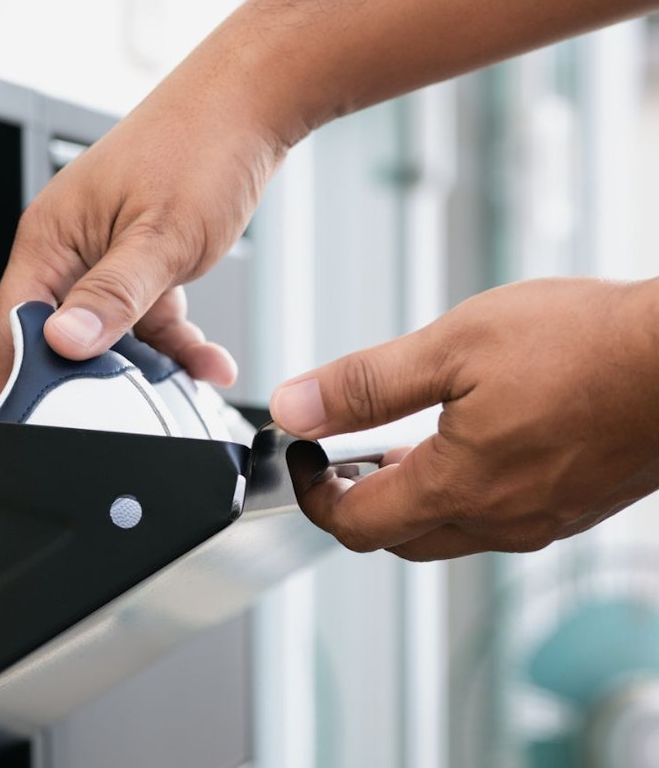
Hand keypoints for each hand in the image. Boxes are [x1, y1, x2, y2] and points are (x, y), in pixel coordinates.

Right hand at [0, 58, 292, 411]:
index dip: (11, 381)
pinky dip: (172, 344)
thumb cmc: (200, 145)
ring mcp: (102, 254)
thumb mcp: (159, 237)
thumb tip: (64, 343)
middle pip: (54, 338)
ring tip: (177, 386)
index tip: (24, 422)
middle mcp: (67, 247)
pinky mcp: (139, 259)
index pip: (9, 326)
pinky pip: (143, 318)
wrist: (250, 102)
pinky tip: (203, 360)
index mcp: (49, 237)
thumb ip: (113, 297)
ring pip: (105, 334)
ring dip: (141, 367)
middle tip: (110, 418)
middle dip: (83, 381)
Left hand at [270, 277, 658, 560]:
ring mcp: (545, 519)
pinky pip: (500, 518)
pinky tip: (470, 438)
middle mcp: (503, 521)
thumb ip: (364, 385)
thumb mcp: (452, 347)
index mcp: (460, 490)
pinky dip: (463, 490)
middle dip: (358, 499)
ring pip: (451, 531)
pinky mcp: (578, 506)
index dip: (313, 494)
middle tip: (343, 448)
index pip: (355, 526)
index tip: (304, 455)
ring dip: (412, 495)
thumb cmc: (588, 345)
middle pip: (398, 538)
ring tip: (401, 438)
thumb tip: (296, 408)